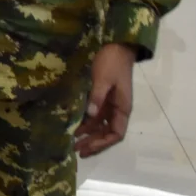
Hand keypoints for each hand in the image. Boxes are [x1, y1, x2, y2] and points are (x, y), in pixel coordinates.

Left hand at [76, 43, 135, 157]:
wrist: (115, 46)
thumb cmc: (111, 63)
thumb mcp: (103, 79)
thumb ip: (97, 97)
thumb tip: (90, 116)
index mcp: (122, 108)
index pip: (116, 133)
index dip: (102, 143)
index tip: (87, 148)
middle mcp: (117, 109)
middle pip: (106, 132)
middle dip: (93, 142)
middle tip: (76, 150)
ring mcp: (109, 103)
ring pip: (99, 125)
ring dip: (88, 134)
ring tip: (73, 142)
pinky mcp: (101, 96)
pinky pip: (95, 115)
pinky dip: (86, 122)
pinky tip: (74, 125)